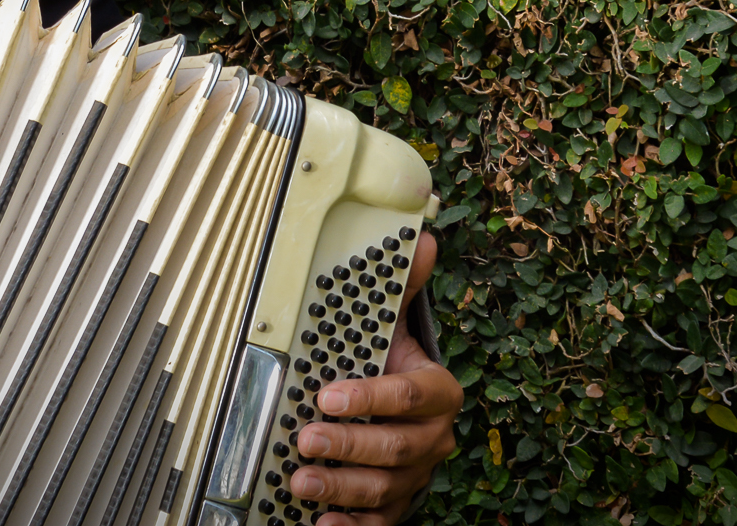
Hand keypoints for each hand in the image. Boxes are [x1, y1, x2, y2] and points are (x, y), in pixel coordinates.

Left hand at [289, 231, 461, 524]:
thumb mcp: (394, 326)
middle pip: (394, 446)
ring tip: (300, 481)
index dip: (370, 396)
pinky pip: (378, 522)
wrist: (402, 413)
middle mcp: (431, 438)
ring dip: (340, 488)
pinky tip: (322, 523)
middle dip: (348, 445)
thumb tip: (420, 238)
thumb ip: (400, 288)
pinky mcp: (397, 504)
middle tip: (305, 439)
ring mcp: (416, 475)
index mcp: (437, 392)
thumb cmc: (391, 366)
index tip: (328, 394)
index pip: (410, 395)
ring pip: (383, 487)